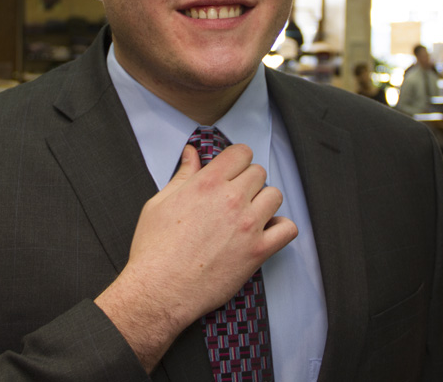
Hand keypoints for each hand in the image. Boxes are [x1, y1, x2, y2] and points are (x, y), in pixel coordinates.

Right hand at [95, 143, 296, 370]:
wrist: (159, 290)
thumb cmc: (154, 249)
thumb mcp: (160, 202)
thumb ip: (182, 175)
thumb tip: (191, 154)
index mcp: (208, 182)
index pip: (241, 153)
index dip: (237, 160)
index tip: (232, 171)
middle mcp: (231, 199)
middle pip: (259, 173)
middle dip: (248, 181)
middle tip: (234, 198)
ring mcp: (248, 225)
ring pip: (275, 196)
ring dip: (264, 202)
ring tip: (248, 215)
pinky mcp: (258, 251)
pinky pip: (288, 229)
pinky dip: (281, 229)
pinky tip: (265, 233)